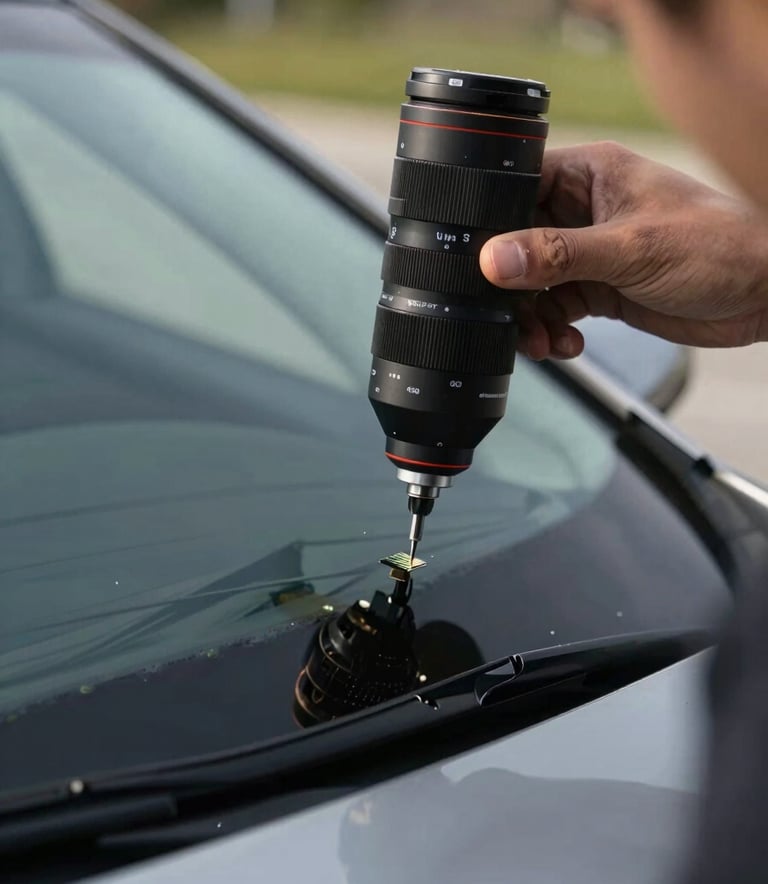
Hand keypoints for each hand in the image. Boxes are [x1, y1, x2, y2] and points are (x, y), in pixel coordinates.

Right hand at [479, 142, 767, 359]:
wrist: (762, 296)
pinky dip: (554, 331)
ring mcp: (590, 251)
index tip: (475, 260)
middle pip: (517, 243)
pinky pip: (557, 309)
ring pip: (533, 284)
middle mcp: (583, 210)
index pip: (518, 187)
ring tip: (544, 342)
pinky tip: (568, 344)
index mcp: (590, 175)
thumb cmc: (718, 247)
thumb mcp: (630, 249)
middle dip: (509, 286)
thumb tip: (494, 259)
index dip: (492, 222)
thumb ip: (558, 255)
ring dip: (531, 318)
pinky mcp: (600, 287)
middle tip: (511, 316)